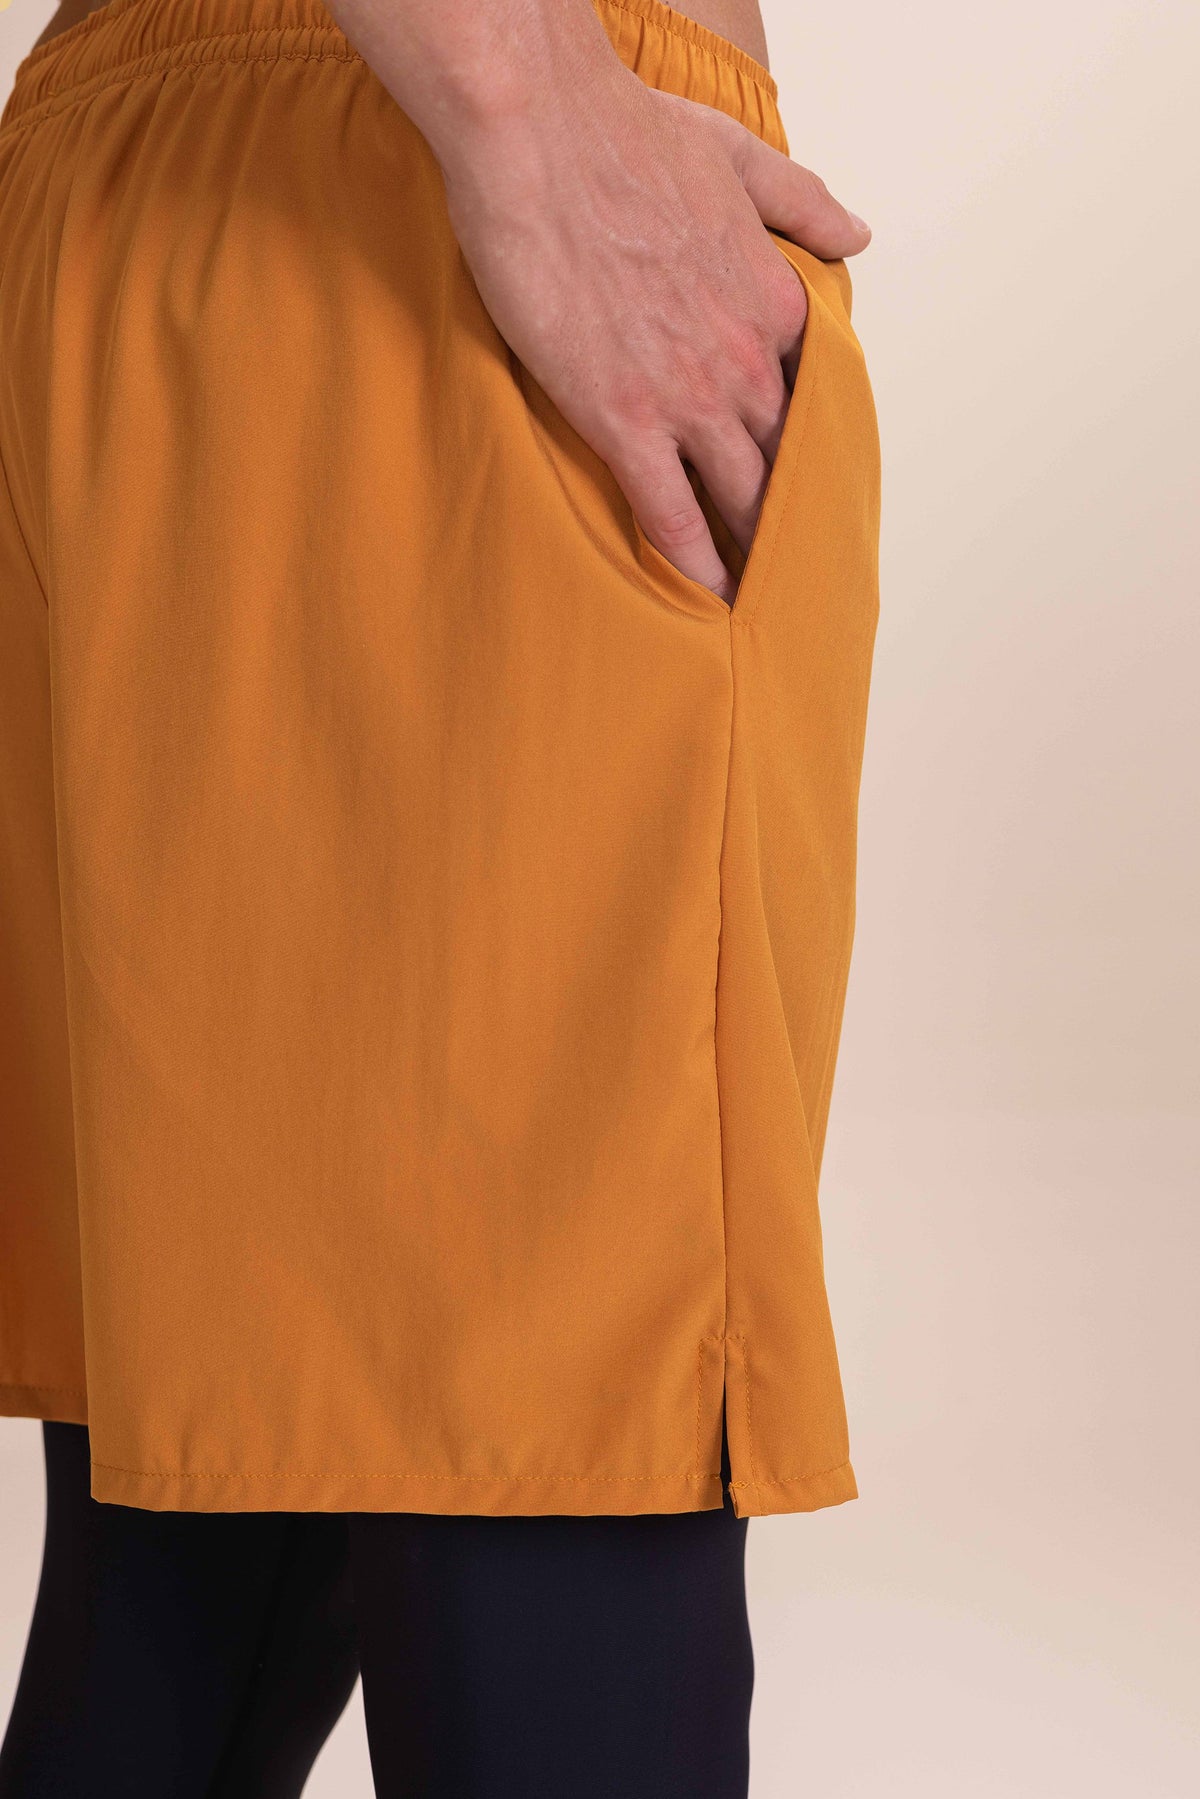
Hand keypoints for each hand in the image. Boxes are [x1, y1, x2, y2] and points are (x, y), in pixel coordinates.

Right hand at [438, 63, 869, 598]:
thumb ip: (805, 202)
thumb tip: (860, 238)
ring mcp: (688, 396)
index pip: (810, 397)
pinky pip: (671, 513)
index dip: (809, 447)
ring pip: (741, 497)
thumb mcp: (739, 156)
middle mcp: (746, 358)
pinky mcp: (624, 419)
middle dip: (791, 517)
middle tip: (799, 568)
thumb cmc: (625, 133)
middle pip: (784, 462)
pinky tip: (708, 600)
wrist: (541, 135)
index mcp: (774, 300)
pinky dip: (695, 563)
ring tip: (763, 601)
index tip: (808, 484)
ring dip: (754, 550)